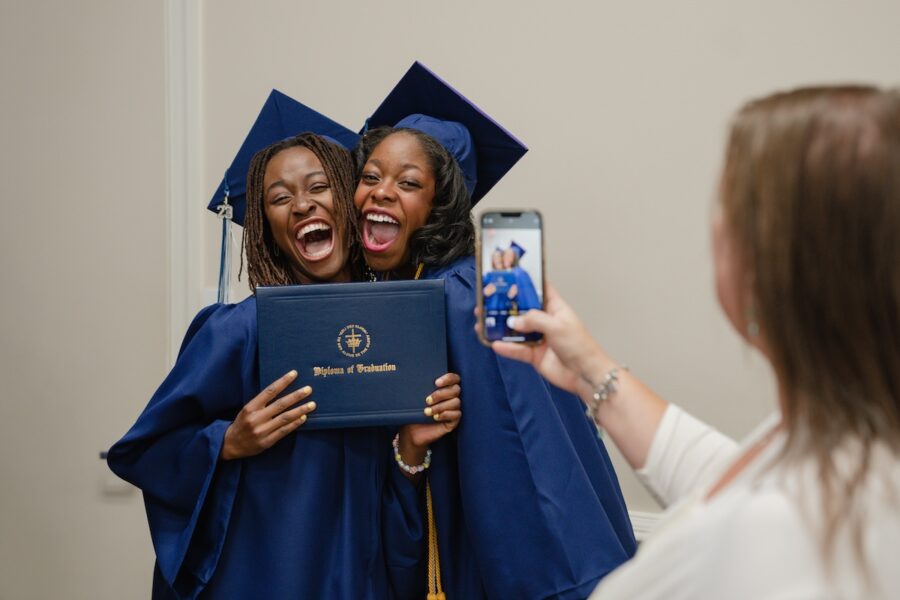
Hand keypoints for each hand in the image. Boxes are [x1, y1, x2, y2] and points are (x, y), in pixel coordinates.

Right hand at [221, 370, 316, 459]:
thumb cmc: (243, 423)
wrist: (231, 444)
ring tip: (312, 404)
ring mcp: (262, 431)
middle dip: (296, 396)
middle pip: (280, 404)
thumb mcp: (248, 409)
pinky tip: (304, 417)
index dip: (283, 382)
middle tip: (308, 389)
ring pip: (285, 418)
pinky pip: (284, 431)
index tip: (294, 374)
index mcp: (251, 407)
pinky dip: (295, 423)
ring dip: (300, 410)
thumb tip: (283, 389)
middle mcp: (256, 418)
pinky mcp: (267, 441)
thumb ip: (262, 402)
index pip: (269, 391)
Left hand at [396, 373, 461, 472]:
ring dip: (441, 406)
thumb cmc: (413, 412)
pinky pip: (457, 415)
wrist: (411, 432)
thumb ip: (421, 387)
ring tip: (427, 412)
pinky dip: (446, 415)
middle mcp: (451, 397)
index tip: (436, 383)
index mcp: (444, 388)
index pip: (454, 378)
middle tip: (427, 400)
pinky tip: (435, 418)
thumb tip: (417, 375)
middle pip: (456, 389)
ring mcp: (453, 409)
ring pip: (456, 402)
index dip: (448, 378)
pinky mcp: (454, 421)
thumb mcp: (416, 398)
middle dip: (441, 394)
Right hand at [480, 284, 604, 394]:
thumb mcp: (556, 326)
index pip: (539, 290)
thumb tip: (512, 320)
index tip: (508, 276)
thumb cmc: (579, 346)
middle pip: (522, 310)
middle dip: (505, 306)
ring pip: (515, 330)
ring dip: (500, 327)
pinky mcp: (534, 355)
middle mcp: (545, 321)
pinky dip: (506, 347)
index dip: (525, 283)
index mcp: (555, 308)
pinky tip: (494, 343)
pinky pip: (516, 350)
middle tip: (487, 300)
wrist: (585, 375)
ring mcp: (539, 338)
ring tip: (483, 321)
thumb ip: (533, 320)